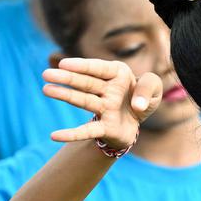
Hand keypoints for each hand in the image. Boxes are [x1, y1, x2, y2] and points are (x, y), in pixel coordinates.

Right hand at [42, 58, 161, 149]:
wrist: (138, 119)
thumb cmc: (143, 97)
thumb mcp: (155, 88)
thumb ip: (149, 88)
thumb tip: (137, 105)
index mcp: (118, 74)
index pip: (99, 68)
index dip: (82, 65)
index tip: (64, 64)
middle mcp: (108, 90)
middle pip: (86, 83)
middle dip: (67, 78)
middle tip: (46, 74)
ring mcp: (105, 108)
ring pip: (83, 101)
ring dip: (65, 96)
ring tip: (46, 89)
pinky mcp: (105, 127)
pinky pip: (87, 131)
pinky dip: (71, 134)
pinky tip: (54, 136)